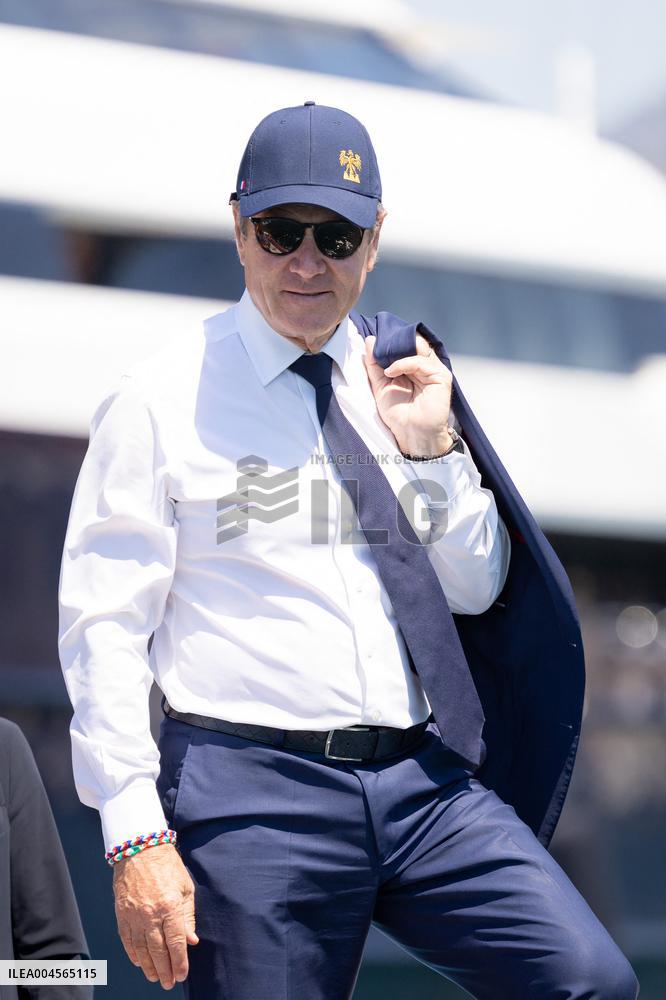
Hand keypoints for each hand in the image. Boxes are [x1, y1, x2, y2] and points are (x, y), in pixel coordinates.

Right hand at [113, 843, 198, 989]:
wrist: (140, 848)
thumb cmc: (167, 865)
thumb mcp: (185, 887)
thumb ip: (187, 916)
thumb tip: (191, 941)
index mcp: (170, 906)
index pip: (176, 943)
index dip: (179, 962)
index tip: (181, 975)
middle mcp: (150, 914)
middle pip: (158, 951)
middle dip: (164, 970)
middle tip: (168, 983)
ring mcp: (133, 915)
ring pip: (141, 949)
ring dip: (148, 966)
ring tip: (154, 977)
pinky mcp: (121, 913)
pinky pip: (127, 940)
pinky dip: (133, 954)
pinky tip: (139, 962)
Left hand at [363, 334, 452, 456]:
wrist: (410, 432)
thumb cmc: (398, 414)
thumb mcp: (380, 385)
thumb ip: (374, 364)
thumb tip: (370, 340)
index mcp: (412, 367)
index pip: (404, 344)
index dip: (390, 340)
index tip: (373, 341)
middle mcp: (424, 366)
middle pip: (412, 342)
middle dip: (394, 341)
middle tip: (379, 344)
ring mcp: (434, 370)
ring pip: (417, 347)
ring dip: (397, 351)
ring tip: (384, 364)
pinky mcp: (441, 376)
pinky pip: (421, 361)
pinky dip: (403, 363)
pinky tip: (390, 372)